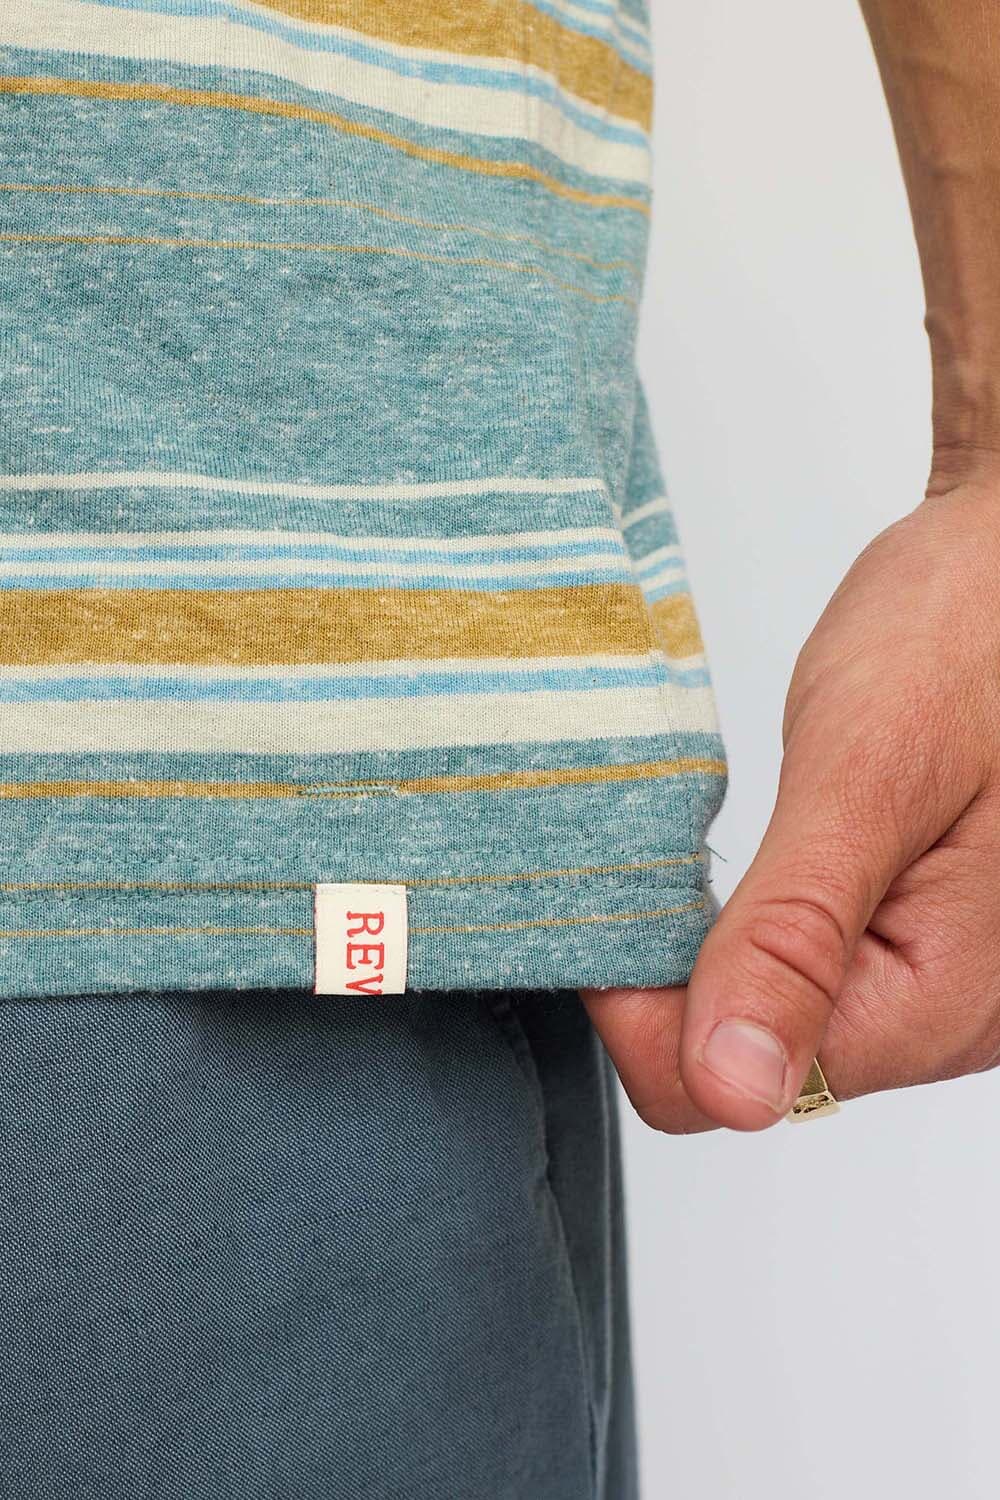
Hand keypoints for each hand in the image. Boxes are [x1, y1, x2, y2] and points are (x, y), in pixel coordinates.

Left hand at [583, 469, 999, 1130]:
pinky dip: (762, 924)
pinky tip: (768, 856)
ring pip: (776, 1020)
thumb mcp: (867, 773)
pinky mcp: (928, 943)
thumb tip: (735, 1089)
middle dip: (682, 972)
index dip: (644, 1006)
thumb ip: (796, 934)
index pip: (731, 1089)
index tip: (618, 897)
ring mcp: (947, 985)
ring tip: (729, 841)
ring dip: (721, 946)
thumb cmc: (972, 631)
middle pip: (750, 1066)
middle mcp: (955, 1019)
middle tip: (668, 853)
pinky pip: (813, 974)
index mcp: (945, 1002)